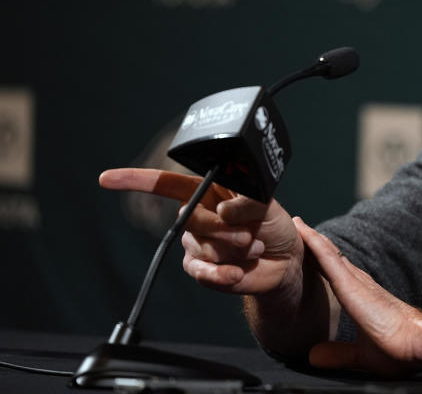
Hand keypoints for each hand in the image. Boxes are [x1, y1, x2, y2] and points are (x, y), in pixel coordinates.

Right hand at [99, 168, 302, 294]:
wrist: (285, 260)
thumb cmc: (274, 224)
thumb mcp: (268, 204)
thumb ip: (247, 202)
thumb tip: (223, 211)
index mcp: (208, 191)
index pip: (165, 183)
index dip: (135, 180)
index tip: (106, 179)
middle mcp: (197, 215)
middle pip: (187, 217)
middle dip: (220, 228)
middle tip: (248, 234)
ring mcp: (196, 243)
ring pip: (198, 245)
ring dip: (231, 248)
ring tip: (254, 247)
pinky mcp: (201, 268)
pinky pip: (201, 271)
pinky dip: (222, 273)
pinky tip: (237, 272)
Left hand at [293, 217, 421, 375]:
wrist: (420, 344)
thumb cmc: (400, 350)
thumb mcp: (361, 354)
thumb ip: (338, 353)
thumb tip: (314, 355)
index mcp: (363, 298)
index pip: (337, 275)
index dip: (322, 262)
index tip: (307, 252)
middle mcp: (360, 285)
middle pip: (331, 259)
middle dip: (316, 244)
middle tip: (299, 227)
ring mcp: (355, 282)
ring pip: (328, 254)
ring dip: (312, 239)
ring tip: (297, 224)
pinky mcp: (352, 285)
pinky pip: (329, 259)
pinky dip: (315, 244)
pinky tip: (303, 232)